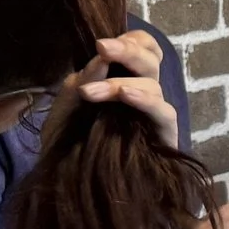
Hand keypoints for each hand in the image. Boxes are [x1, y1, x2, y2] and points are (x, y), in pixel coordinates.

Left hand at [70, 33, 180, 150]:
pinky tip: (127, 95)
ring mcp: (153, 113)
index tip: (103, 44)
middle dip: (127, 50)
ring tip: (89, 94)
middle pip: (150, 59)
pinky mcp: (164, 135)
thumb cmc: (70, 147)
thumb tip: (99, 59)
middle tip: (102, 47)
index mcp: (122, 80)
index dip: (130, 40)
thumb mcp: (64, 111)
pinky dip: (145, 99)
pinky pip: (163, 110)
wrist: (72, 188)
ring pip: (153, 83)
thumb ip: (79, 83)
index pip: (142, 48)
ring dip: (119, 82)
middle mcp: (142, 93)